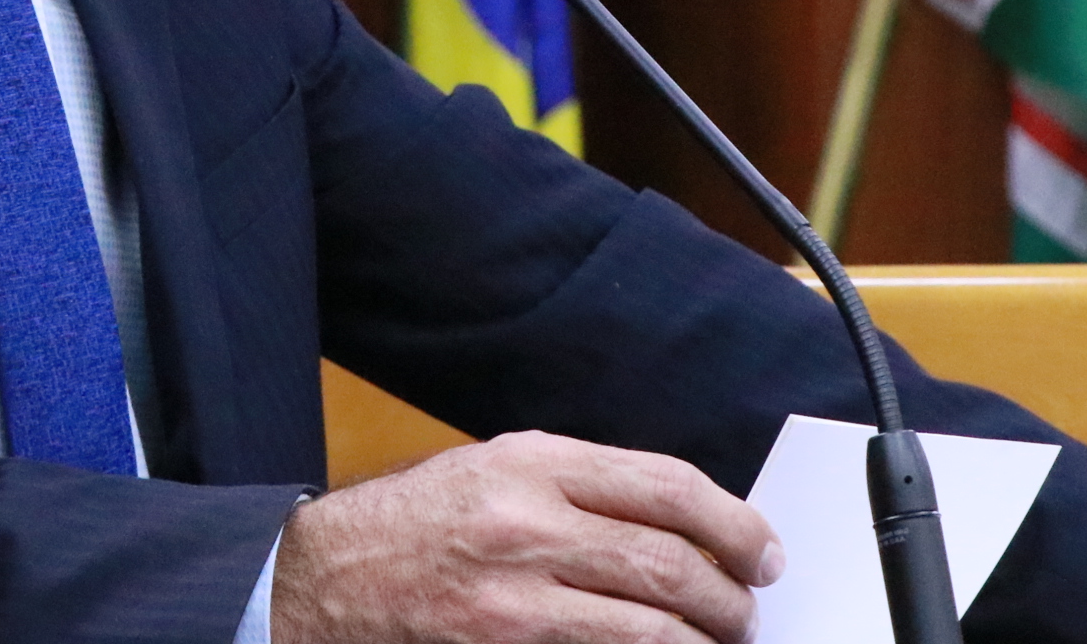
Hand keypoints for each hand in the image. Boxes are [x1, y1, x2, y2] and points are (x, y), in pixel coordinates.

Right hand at [270, 430, 785, 643]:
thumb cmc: (413, 524)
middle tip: (747, 614)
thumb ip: (578, 488)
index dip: (733, 522)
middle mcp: (527, 520)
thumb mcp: (493, 471)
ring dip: (699, 641)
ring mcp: (514, 594)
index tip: (762, 551)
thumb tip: (676, 522)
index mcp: (532, 460)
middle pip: (668, 561)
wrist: (324, 579)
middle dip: (728, 597)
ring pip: (648, 624)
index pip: (666, 485)